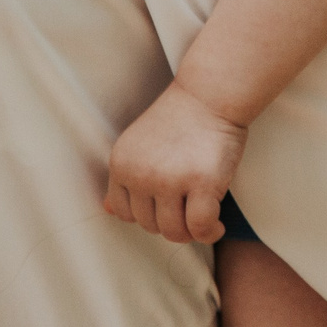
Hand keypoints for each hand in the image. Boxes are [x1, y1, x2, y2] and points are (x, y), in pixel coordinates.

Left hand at [104, 82, 247, 244]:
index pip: (124, 213)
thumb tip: (109, 210)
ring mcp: (171, 180)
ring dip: (190, 231)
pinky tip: (217, 225)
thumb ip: (125, 178)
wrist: (209, 93)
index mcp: (121, 164)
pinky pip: (200, 227)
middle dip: (170, 222)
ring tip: (203, 218)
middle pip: (149, 226)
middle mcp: (141, 174)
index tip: (165, 207)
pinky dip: (210, 233)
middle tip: (188, 208)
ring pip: (174, 232)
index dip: (147, 214)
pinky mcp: (202, 183)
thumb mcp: (139, 144)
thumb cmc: (180, 118)